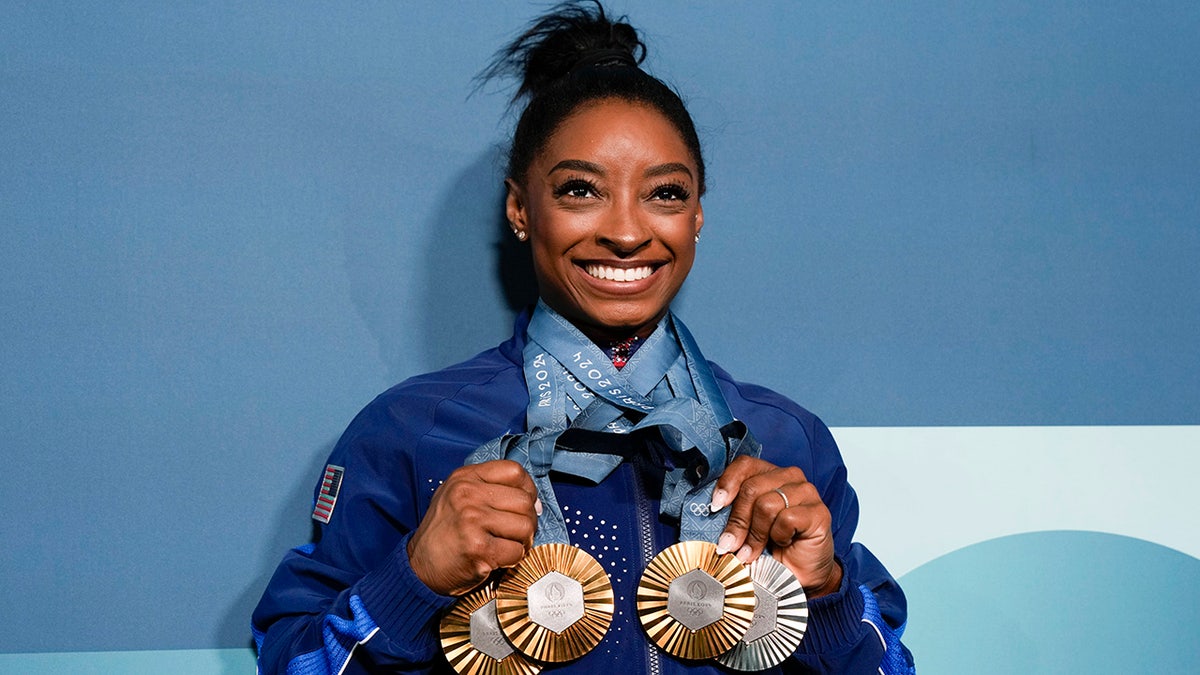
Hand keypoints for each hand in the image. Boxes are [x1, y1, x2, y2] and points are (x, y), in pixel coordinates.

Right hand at [407, 459, 540, 595]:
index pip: (515, 471)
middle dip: (528, 520)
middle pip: (524, 501)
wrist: (419, 567)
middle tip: (517, 533)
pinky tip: (498, 559)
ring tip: (508, 545)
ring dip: (523, 541)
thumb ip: (490, 489)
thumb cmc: (444, 533)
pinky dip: (513, 559)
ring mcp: (472, 520)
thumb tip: (534, 501)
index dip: (528, 489)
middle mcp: (467, 494)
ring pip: (525, 526)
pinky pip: (516, 551)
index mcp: (465, 478)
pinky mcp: (478, 548)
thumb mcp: (457, 496)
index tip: (525, 505)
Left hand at [709, 456, 841, 597]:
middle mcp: (789, 476)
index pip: (744, 465)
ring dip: (755, 535)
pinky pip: (786, 519)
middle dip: (737, 521)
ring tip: (752, 552)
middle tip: (730, 546)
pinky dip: (779, 537)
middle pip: (751, 488)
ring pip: (766, 504)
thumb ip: (732, 512)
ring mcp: (807, 492)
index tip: (715, 506)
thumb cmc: (770, 549)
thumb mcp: (745, 526)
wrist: (799, 575)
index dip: (727, 483)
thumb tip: (711, 510)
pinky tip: (783, 543)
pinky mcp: (819, 512)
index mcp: (769, 474)